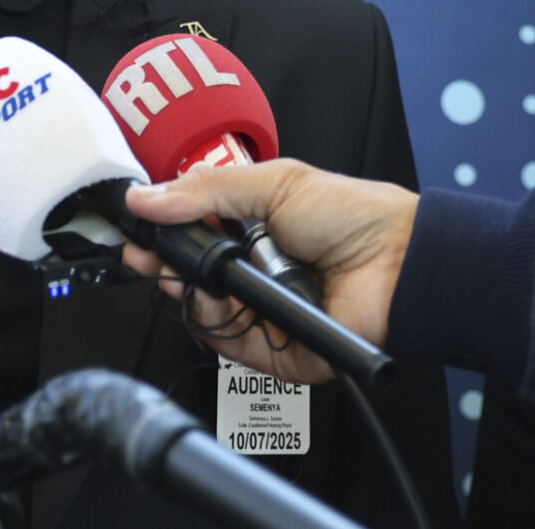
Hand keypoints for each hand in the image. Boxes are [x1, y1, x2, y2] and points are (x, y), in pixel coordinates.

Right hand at [122, 159, 417, 384]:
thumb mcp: (274, 183)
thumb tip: (148, 197)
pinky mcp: (278, 351)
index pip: (191, 235)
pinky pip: (232, 347)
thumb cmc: (354, 216)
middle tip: (149, 256)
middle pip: (190, 279)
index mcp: (252, 229)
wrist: (400, 262)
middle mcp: (255, 272)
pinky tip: (223, 304)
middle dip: (165, 268)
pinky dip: (221, 327)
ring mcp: (265, 312)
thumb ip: (205, 190)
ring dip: (192, 296)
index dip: (160, 235)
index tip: (135, 231)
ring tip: (200, 277)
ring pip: (204, 315)